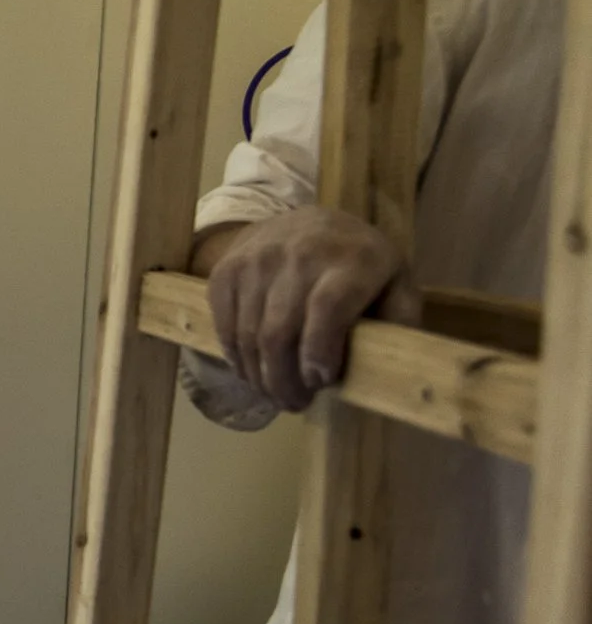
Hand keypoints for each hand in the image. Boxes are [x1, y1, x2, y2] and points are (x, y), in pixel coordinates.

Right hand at [200, 207, 416, 411]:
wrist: (306, 219)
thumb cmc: (359, 264)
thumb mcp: (396, 284)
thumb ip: (398, 323)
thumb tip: (389, 368)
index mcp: (352, 260)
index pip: (327, 307)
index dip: (319, 351)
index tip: (320, 382)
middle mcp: (299, 254)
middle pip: (279, 331)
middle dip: (284, 380)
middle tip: (294, 404)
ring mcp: (256, 260)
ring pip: (248, 334)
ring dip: (258, 375)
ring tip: (274, 393)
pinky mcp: (227, 268)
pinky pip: (224, 324)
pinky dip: (234, 355)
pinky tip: (251, 368)